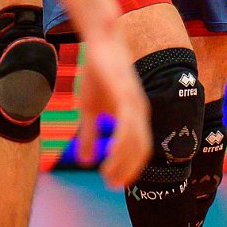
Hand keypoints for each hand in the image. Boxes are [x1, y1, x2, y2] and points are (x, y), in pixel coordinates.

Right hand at [52, 0, 148, 187]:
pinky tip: (109, 155)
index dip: (129, 168)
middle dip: (129, 171)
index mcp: (135, 114)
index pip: (139, 150)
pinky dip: (121, 145)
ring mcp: (135, 104)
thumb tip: (84, 160)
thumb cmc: (96, 72)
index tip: (114, 182)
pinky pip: (128, 127)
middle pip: (142, 151)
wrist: (100, 41)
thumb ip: (89, 133)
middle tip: (112, 185)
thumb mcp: (89, 108)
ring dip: (124, 163)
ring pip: (137, 142)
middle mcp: (140, 112)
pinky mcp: (127, 96)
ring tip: (108, 176)